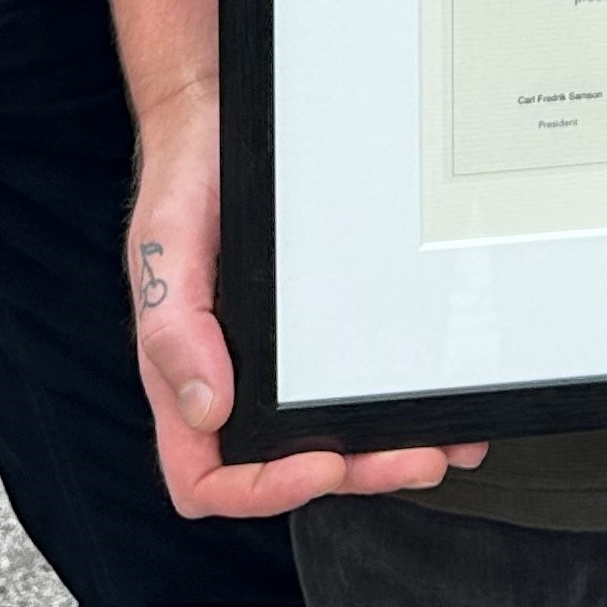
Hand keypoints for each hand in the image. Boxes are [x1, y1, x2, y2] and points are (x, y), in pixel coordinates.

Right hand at [127, 93, 481, 513]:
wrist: (223, 116)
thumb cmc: (186, 181)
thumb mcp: (164, 246)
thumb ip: (172, 327)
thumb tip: (205, 407)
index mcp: (191, 374)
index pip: (211, 475)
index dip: (264, 490)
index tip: (318, 463)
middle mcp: (238, 376)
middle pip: (291, 464)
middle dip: (357, 471)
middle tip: (411, 456)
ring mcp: (284, 356)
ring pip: (334, 432)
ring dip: (390, 448)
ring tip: (442, 440)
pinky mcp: (325, 324)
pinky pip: (360, 378)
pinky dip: (403, 398)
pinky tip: (442, 392)